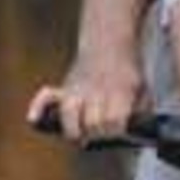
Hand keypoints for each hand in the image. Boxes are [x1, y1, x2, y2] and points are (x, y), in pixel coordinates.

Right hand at [27, 52, 146, 142]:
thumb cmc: (128, 73)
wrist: (109, 44)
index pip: (114, 120)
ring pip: (69, 113)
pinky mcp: (65, 88)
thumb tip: (137, 135)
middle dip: (98, 133)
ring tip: (80, 136)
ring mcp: (78, 88)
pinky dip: (38, 107)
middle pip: (93, 122)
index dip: (115, 131)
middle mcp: (97, 89)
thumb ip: (143, 113)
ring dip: (73, 129)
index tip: (119, 133)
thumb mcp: (145, 89)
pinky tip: (33, 120)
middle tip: (102, 135)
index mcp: (121, 89)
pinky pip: (46, 97)